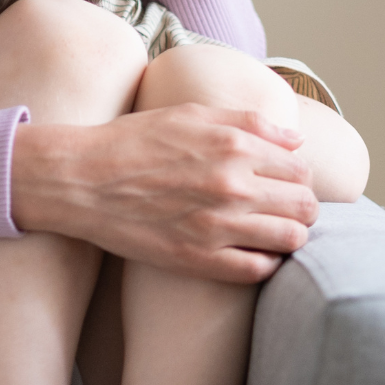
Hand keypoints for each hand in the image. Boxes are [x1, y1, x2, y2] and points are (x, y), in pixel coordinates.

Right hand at [10, 102, 319, 283]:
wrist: (80, 180)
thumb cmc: (132, 141)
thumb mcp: (190, 114)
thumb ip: (248, 122)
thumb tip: (296, 140)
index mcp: (233, 146)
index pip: (300, 169)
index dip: (297, 177)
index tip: (283, 182)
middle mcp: (232, 186)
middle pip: (305, 205)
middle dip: (302, 207)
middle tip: (283, 209)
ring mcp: (217, 226)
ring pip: (291, 239)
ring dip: (290, 235)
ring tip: (271, 231)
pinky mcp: (198, 259)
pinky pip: (259, 270)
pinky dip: (266, 263)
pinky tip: (252, 253)